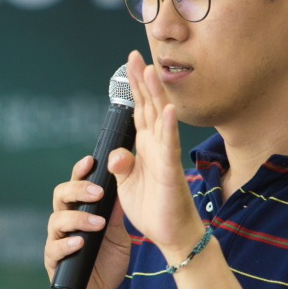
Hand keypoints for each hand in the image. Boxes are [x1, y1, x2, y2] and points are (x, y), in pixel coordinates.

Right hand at [45, 153, 130, 288]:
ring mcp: (57, 242)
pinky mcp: (53, 262)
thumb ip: (117, 216)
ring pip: (56, 220)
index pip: (76, 186)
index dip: (80, 171)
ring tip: (98, 223)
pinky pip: (55, 249)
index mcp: (80, 213)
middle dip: (78, 189)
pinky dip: (67, 244)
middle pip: (61, 195)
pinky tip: (80, 243)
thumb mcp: (118, 237)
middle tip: (97, 192)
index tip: (91, 161)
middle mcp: (65, 223)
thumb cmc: (104, 266)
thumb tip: (125, 187)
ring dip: (78, 218)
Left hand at [109, 50, 206, 261]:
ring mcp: (165, 156)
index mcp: (146, 146)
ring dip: (157, 94)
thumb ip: (121, 165)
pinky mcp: (169, 171)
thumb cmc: (153, 208)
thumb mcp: (127, 184)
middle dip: (143, 81)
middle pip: (150, 106)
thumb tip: (115, 154)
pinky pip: (169, 146)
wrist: (171, 234)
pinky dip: (170, 127)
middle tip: (136, 55)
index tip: (130, 63)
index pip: (139, 109)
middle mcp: (157, 145)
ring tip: (152, 70)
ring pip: (161, 119)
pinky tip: (170, 109)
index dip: (135, 86)